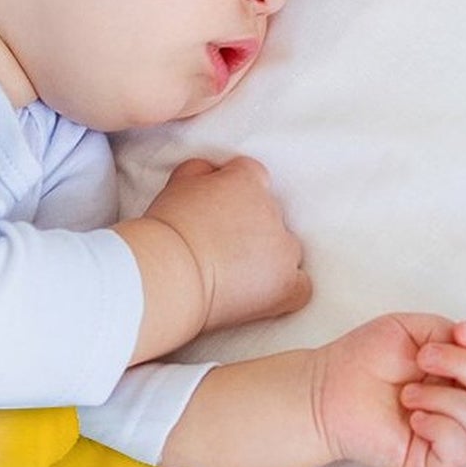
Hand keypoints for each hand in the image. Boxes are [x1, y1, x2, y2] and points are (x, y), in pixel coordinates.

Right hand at [143, 157, 309, 332]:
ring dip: (266, 257)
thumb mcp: (176, 184)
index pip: (251, 176)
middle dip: (249, 227)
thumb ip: (200, 172)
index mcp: (248, 180)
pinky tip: (262, 294)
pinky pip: (300, 285)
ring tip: (232, 274)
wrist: (167, 273)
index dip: (232, 194)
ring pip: (285, 249)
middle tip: (216, 246)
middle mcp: (273, 210)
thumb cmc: (165, 231)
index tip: (215, 211)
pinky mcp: (286, 285)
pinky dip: (285, 289)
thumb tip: (211, 172)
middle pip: (269, 214)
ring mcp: (284, 249)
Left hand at [314, 316, 465, 466]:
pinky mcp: (431, 458)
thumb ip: (447, 331)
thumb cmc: (360, 362)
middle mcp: (459, 402)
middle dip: (463, 365)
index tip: (461, 332)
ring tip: (405, 394)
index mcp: (458, 372)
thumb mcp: (408, 330)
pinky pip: (460, 449)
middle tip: (422, 359)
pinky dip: (440, 428)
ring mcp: (448, 431)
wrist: (323, 390)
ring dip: (442, 398)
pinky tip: (413, 418)